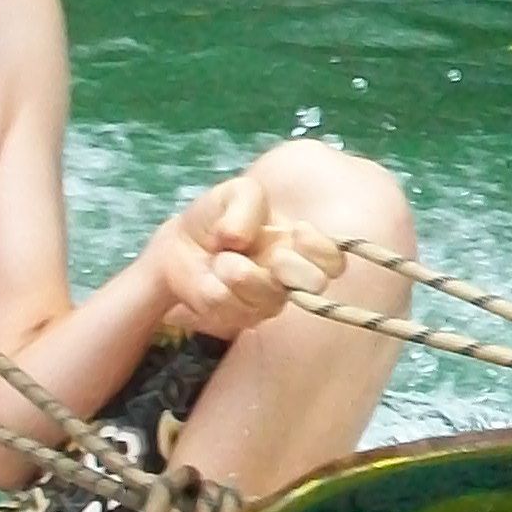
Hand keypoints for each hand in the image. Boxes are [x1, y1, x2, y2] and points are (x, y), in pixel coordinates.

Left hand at [152, 175, 344, 335]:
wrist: (177, 247)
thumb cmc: (216, 218)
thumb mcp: (232, 194)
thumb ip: (246, 202)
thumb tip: (242, 238)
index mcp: (298, 246)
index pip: (333, 259)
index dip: (323, 250)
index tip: (298, 231)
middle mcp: (291, 277)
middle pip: (316, 285)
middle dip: (294, 270)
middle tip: (273, 257)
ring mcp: (268, 301)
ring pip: (272, 300)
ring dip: (242, 275)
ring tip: (220, 259)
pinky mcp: (241, 318)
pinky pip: (236, 310)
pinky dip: (217, 289)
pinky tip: (209, 277)